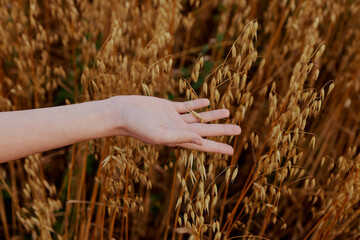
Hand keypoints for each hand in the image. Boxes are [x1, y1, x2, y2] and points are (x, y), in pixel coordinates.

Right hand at [110, 96, 240, 154]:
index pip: (202, 145)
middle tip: (239, 129)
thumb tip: (201, 141)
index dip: (217, 147)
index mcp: (177, 139)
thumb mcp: (159, 133)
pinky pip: (186, 105)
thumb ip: (179, 137)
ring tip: (228, 111)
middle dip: (222, 130)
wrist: (122, 112)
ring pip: (198, 117)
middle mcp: (178, 130)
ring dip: (212, 115)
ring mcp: (174, 118)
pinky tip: (207, 101)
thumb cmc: (137, 126)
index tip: (232, 151)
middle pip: (205, 130)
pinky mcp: (168, 107)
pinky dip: (197, 104)